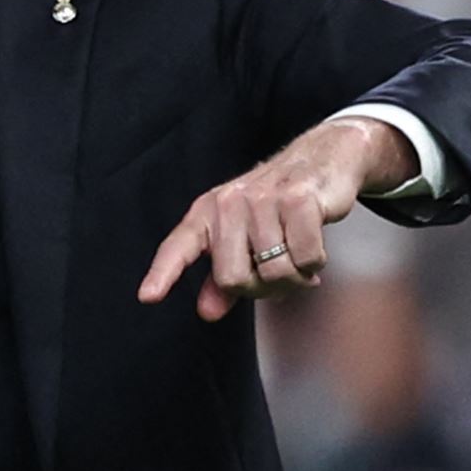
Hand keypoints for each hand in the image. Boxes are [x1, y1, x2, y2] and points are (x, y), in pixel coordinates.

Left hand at [137, 118, 415, 320]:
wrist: (322, 158)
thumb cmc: (278, 204)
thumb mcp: (243, 236)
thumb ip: (223, 277)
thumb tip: (206, 312)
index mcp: (207, 212)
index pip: (179, 246)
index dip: (163, 273)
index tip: (148, 297)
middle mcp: (228, 203)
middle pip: (233, 277)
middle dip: (262, 289)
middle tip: (279, 276)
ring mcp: (263, 199)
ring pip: (274, 272)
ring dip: (295, 277)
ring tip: (300, 260)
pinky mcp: (299, 200)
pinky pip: (305, 258)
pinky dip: (315, 263)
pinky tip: (315, 249)